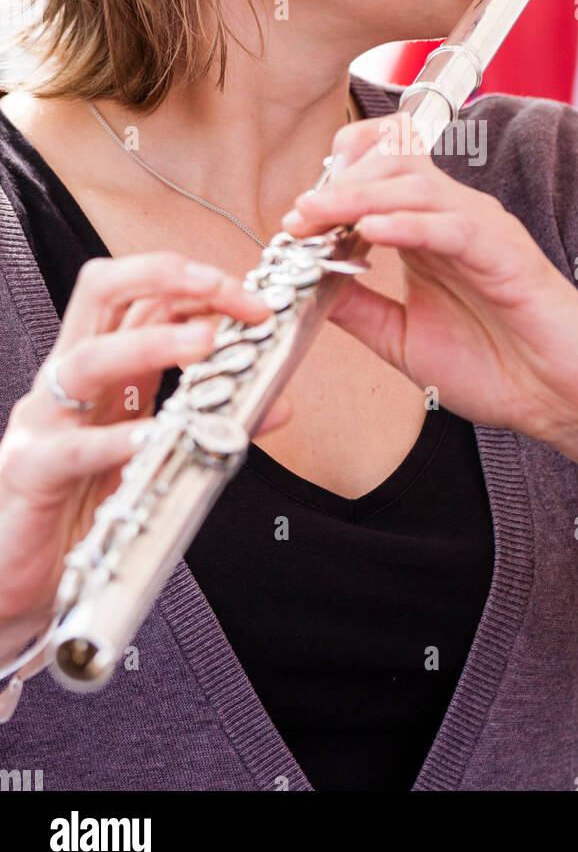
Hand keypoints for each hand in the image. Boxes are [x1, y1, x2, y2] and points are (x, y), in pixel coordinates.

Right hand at [0, 252, 274, 633]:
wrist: (25, 576)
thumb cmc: (89, 505)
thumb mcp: (158, 450)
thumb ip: (210, 419)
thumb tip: (278, 403)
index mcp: (104, 366)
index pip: (145, 295)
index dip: (200, 285)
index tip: (255, 301)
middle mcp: (70, 380)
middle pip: (103, 292)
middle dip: (164, 275)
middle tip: (222, 287)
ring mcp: (44, 421)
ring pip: (87, 359)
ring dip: (150, 343)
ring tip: (204, 342)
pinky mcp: (30, 472)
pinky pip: (71, 449)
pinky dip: (114, 440)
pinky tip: (152, 438)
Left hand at [281, 111, 577, 465]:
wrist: (566, 404)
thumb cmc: (500, 370)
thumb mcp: (404, 341)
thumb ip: (359, 309)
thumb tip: (304, 287)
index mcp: (432, 234)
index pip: (383, 175)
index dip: (336, 181)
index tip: (295, 217)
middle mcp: (458, 220)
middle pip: (393, 168)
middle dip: (337, 186)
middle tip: (297, 216)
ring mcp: (485, 233)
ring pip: (417, 187)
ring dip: (359, 196)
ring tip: (317, 215)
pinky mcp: (509, 257)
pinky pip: (453, 227)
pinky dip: (409, 224)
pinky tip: (372, 232)